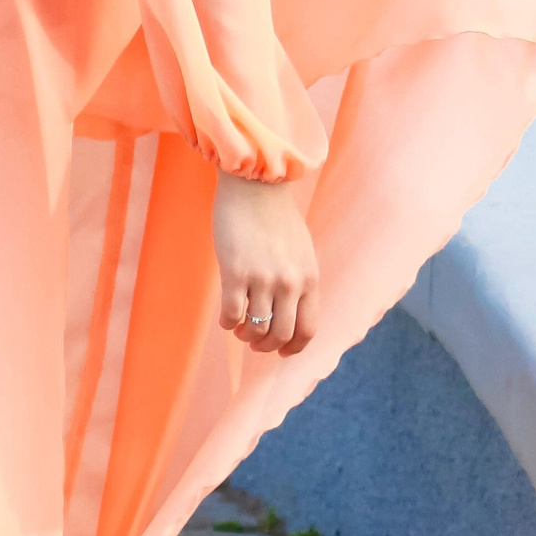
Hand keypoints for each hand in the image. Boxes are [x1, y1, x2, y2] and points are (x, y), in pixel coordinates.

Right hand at [213, 171, 318, 354]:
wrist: (255, 185)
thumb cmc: (276, 217)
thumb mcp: (301, 252)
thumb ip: (299, 282)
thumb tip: (289, 314)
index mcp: (309, 279)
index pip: (307, 330)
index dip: (292, 348)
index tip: (280, 351)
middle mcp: (290, 283)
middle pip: (281, 336)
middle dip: (266, 346)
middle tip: (254, 342)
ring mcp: (263, 279)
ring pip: (255, 330)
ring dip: (245, 336)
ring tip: (239, 328)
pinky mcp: (235, 272)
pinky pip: (231, 315)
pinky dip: (228, 323)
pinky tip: (227, 316)